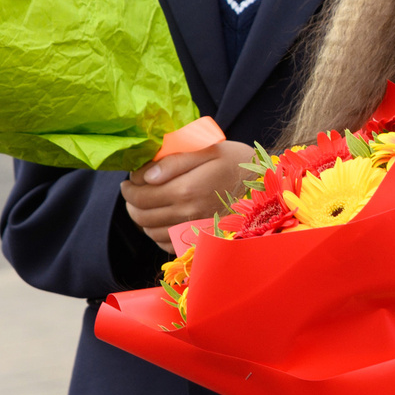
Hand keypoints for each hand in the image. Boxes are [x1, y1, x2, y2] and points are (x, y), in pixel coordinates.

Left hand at [120, 139, 256, 249]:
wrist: (264, 184)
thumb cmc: (234, 161)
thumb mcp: (206, 150)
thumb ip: (174, 162)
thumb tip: (146, 176)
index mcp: (187, 190)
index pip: (140, 195)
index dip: (129, 186)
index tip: (131, 177)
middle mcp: (188, 214)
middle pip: (142, 215)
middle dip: (131, 202)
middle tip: (132, 189)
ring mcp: (194, 231)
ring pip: (151, 231)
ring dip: (141, 217)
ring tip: (145, 202)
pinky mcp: (200, 241)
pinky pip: (166, 244)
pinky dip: (157, 232)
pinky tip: (162, 217)